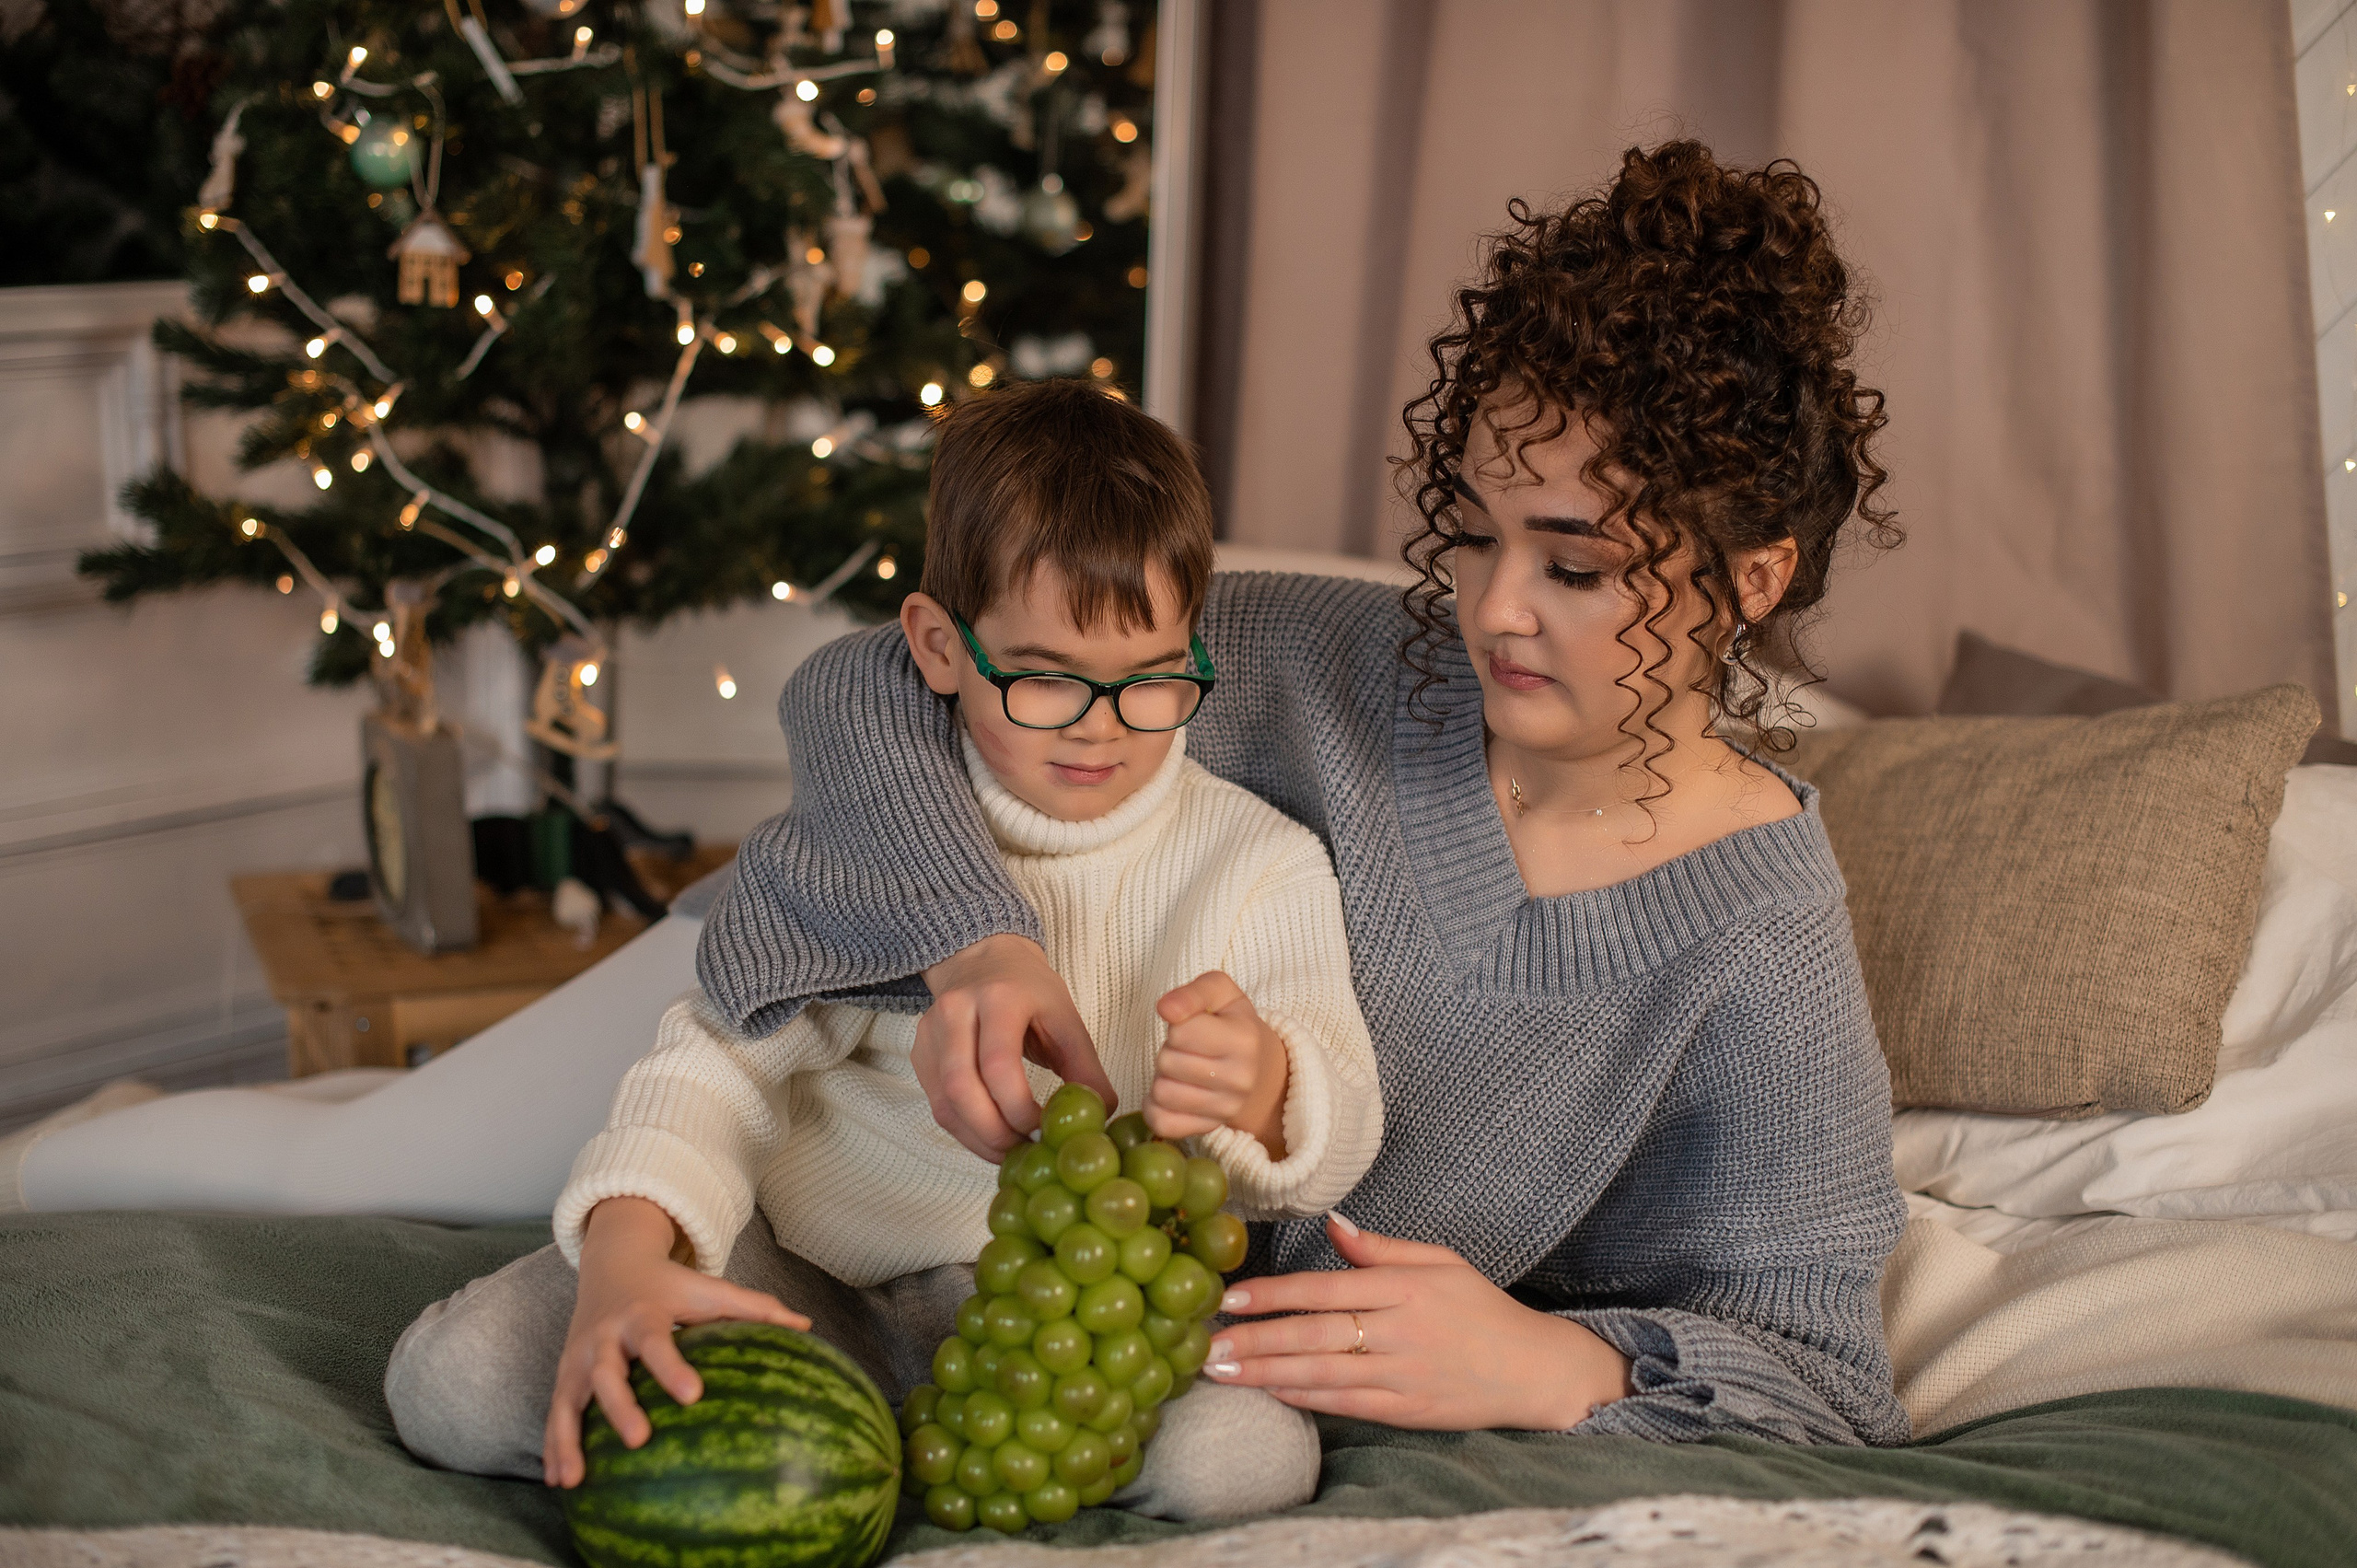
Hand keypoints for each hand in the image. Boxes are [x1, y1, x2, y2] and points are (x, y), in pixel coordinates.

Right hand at [543, 1196, 808, 1487]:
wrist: (613, 1265)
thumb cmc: (671, 1286)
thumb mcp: (709, 1290)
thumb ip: (755, 1308)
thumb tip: (806, 1325)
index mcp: (643, 1316)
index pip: (658, 1342)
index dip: (672, 1367)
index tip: (694, 1394)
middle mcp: (606, 1338)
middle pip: (608, 1373)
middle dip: (620, 1406)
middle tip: (639, 1439)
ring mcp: (580, 1359)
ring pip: (570, 1400)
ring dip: (569, 1439)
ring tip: (576, 1478)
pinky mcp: (564, 1376)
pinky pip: (556, 1415)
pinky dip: (555, 1447)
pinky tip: (562, 1482)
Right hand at [917, 934, 1117, 1158]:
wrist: (983, 960)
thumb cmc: (1030, 991)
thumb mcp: (1066, 1018)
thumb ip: (1085, 1068)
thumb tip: (1098, 1116)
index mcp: (999, 997)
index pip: (998, 1063)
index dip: (1018, 1107)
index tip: (1044, 1129)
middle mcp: (956, 1011)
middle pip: (962, 1088)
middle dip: (995, 1132)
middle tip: (1027, 1150)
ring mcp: (931, 1033)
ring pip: (945, 1103)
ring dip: (979, 1139)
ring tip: (1013, 1151)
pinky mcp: (920, 1054)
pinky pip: (938, 1105)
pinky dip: (966, 1132)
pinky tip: (993, 1139)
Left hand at [1150, 971, 1288, 1155]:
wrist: (1263, 1073)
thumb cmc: (1234, 1026)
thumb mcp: (1222, 994)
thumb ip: (1193, 992)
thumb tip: (1165, 1008)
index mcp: (1244, 1040)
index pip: (1181, 1032)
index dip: (1178, 1026)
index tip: (1192, 1028)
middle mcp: (1239, 1079)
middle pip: (1167, 1062)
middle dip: (1169, 1051)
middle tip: (1187, 1051)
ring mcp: (1225, 1109)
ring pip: (1161, 1093)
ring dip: (1162, 1078)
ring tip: (1182, 1071)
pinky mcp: (1207, 1129)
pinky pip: (1162, 1123)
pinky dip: (1157, 1108)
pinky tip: (1173, 1094)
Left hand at [1202, 1213, 1631, 1429]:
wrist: (1533, 1369)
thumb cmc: (1481, 1309)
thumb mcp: (1440, 1261)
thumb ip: (1381, 1247)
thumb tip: (1333, 1223)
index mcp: (1404, 1287)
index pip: (1323, 1289)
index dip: (1272, 1294)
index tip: (1229, 1297)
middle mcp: (1399, 1330)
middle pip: (1313, 1334)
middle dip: (1255, 1339)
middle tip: (1208, 1344)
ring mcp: (1402, 1373)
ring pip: (1321, 1373)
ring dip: (1266, 1372)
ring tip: (1222, 1372)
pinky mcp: (1407, 1410)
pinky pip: (1346, 1404)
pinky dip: (1305, 1398)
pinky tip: (1270, 1391)